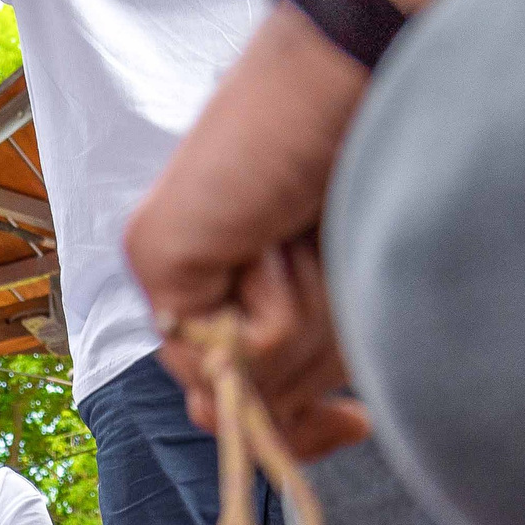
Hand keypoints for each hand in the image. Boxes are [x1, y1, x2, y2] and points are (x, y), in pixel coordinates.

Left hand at [125, 4, 373, 454]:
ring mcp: (166, 276)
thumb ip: (303, 377)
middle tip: (321, 268)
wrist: (357, 92)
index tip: (353, 419)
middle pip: (253, 403)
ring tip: (304, 242)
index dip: (300, 432)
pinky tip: (274, 241)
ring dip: (306, 321)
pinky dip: (283, 307)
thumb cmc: (366, 184)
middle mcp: (191, 291)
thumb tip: (269, 429)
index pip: (244, 408)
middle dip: (310, 353)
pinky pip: (237, 349)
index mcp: (235, 299)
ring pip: (248, 382)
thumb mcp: (348, 307)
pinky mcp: (158, 263)